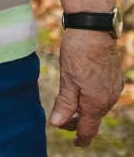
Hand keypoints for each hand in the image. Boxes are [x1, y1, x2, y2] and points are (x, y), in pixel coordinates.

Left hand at [49, 28, 123, 146]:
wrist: (94, 29)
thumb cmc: (77, 52)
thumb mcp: (67, 78)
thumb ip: (64, 104)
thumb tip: (57, 124)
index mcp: (96, 102)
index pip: (89, 129)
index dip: (80, 138)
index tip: (75, 143)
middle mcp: (109, 98)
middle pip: (94, 118)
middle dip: (78, 121)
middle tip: (62, 118)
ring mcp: (114, 88)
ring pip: (99, 106)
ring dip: (86, 108)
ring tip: (71, 102)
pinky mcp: (115, 78)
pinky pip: (105, 94)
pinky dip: (94, 96)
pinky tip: (84, 88)